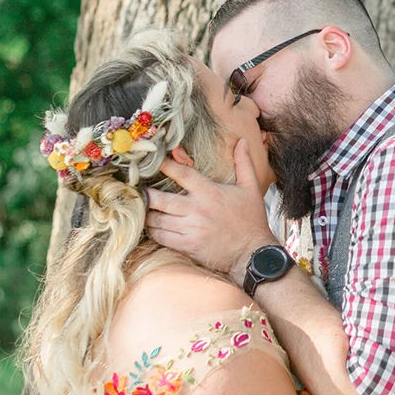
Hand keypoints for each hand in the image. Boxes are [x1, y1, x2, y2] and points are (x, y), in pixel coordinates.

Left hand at [144, 140, 275, 278]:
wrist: (253, 253)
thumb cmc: (251, 220)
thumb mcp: (251, 188)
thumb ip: (243, 163)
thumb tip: (243, 141)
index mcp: (210, 192)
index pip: (181, 173)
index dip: (164, 165)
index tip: (153, 162)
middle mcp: (198, 210)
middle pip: (161, 199)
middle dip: (147, 195)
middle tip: (141, 191)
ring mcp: (192, 229)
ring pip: (158, 220)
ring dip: (149, 215)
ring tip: (145, 210)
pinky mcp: (189, 246)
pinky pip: (162, 238)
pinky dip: (155, 232)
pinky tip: (153, 228)